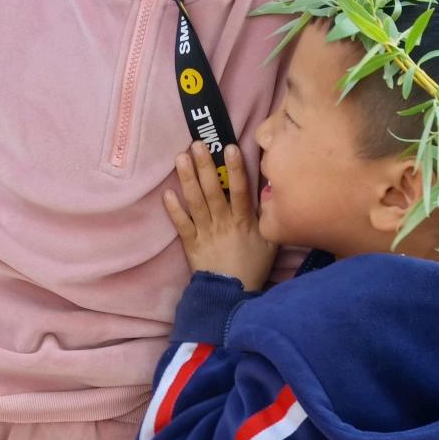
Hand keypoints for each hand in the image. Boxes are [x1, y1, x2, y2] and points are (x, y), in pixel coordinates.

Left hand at [164, 141, 276, 290]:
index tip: (229, 148)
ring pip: (195, 202)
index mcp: (244, 221)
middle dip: (205, 166)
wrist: (232, 295)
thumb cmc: (253, 266)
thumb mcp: (271, 242)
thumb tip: (271, 191)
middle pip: (213, 190)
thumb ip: (269, 217)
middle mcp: (223, 222)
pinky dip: (174, 209)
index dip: (236, 169)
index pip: (240, 190)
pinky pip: (182, 224)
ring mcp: (206, 232)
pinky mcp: (191, 243)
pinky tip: (166, 193)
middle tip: (197, 144)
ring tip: (180, 157)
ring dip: (187, 179)